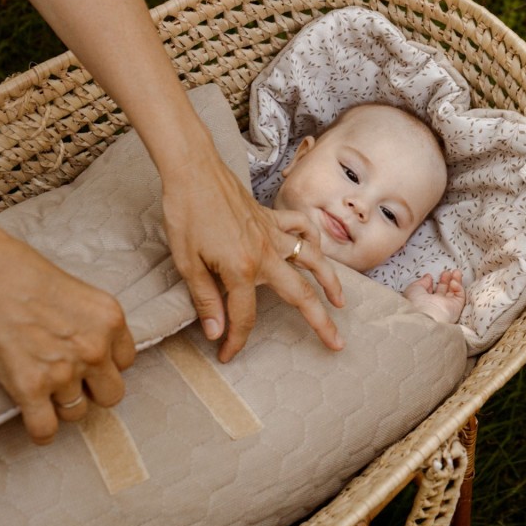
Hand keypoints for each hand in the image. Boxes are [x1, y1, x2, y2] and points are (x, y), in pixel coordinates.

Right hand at [0, 238, 135, 444]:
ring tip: (45, 388)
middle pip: (112, 394)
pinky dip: (40, 430)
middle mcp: (95, 349)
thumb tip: (96, 354)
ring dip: (63, 405)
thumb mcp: (82, 294)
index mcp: (111, 320)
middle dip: (93, 390)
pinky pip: (45, 430)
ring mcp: (64, 371)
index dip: (106, 363)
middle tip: (72, 379)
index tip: (89, 359)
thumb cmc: (29, 276)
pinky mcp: (31, 388)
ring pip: (78, 413)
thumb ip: (95, 325)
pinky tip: (34, 416)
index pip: (126, 362)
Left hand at [162, 152, 344, 361]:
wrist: (192, 171)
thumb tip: (216, 332)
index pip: (244, 316)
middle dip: (320, 322)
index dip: (236, 340)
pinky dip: (312, 238)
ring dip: (330, 282)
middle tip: (336, 343)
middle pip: (299, 294)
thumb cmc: (185, 213)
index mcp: (242, 269)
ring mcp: (272, 233)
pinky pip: (301, 227)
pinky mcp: (270, 216)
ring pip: (311, 260)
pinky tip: (315, 249)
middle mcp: (265, 253)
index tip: (227, 354)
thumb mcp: (187, 262)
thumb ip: (205, 299)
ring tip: (340, 302)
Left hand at [403, 269, 464, 323]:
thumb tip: (428, 277)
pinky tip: (453, 282)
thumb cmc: (415, 302)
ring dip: (455, 281)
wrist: (425, 316)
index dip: (430, 283)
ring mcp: (446, 306)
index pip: (429, 292)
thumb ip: (421, 282)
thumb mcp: (414, 289)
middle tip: (446, 271)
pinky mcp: (456, 307)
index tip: (430, 276)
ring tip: (456, 271)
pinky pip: (459, 296)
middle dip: (445, 280)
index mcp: (423, 302)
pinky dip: (458, 287)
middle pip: (442, 291)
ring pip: (453, 293)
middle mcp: (435, 304)